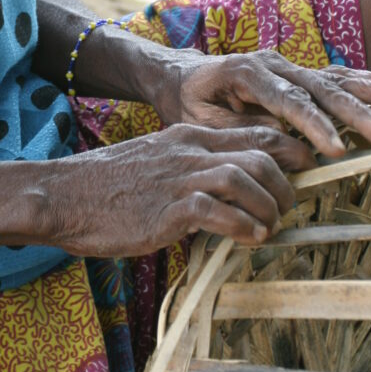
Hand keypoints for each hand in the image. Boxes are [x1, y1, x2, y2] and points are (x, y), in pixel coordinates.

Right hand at [52, 124, 303, 257]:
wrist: (65, 194)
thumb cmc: (109, 186)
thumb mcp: (157, 162)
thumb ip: (191, 168)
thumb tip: (225, 191)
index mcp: (189, 135)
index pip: (254, 132)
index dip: (289, 151)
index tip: (305, 170)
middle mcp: (190, 150)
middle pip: (261, 153)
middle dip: (286, 183)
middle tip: (289, 208)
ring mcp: (180, 176)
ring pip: (246, 179)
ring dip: (268, 207)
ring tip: (269, 227)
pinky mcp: (169, 208)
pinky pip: (220, 212)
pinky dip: (243, 226)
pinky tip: (247, 239)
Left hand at [159, 49, 370, 157]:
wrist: (181, 75)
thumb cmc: (189, 102)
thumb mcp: (202, 121)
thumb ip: (241, 131)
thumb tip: (283, 147)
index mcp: (246, 73)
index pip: (288, 101)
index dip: (314, 126)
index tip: (338, 150)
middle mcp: (274, 63)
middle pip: (320, 87)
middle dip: (356, 112)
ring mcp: (289, 65)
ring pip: (335, 78)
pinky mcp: (299, 73)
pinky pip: (335, 77)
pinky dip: (364, 83)